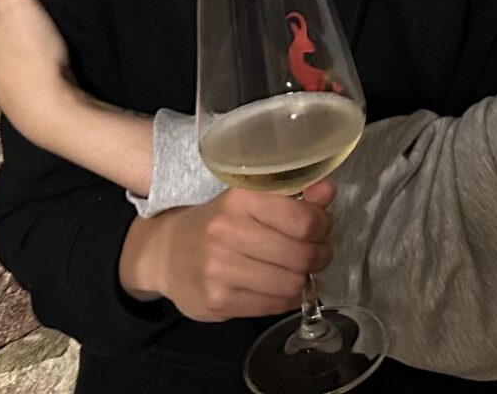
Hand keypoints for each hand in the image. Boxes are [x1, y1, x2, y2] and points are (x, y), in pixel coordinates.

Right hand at [120, 183, 337, 320]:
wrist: (168, 254)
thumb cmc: (220, 222)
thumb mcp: (252, 199)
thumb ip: (295, 194)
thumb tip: (328, 191)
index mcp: (241, 198)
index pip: (304, 220)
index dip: (322, 226)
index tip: (320, 228)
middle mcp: (227, 231)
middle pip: (301, 255)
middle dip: (319, 256)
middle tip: (315, 253)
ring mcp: (220, 269)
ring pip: (290, 283)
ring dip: (303, 280)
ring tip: (297, 271)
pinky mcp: (217, 300)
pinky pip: (273, 305)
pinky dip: (285, 299)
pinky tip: (279, 288)